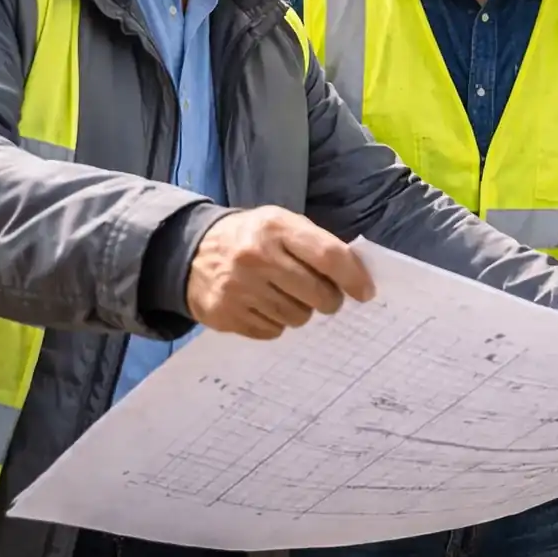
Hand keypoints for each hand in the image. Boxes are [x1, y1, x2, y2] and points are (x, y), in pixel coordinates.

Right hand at [187, 206, 375, 338]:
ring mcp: (238, 288)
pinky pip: (272, 331)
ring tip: (288, 296)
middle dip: (330, 300)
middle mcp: (256, 257)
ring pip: (297, 317)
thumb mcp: (282, 225)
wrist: (191, 251)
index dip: (354, 278)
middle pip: (317, 294)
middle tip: (326, 297)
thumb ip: (317, 245)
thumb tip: (357, 278)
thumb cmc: (253, 238)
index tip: (365, 292)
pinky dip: (277, 323)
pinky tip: (265, 306)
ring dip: (302, 311)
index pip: (328, 256)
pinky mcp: (225, 315)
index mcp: (276, 227)